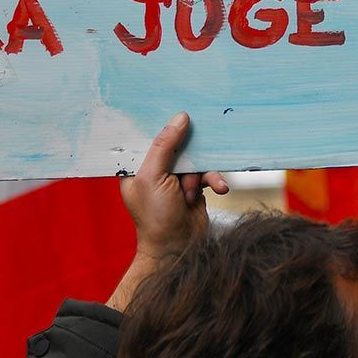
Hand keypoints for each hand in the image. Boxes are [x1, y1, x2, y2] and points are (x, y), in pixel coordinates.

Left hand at [110, 113, 226, 311]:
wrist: (178, 251)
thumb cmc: (155, 217)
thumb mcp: (153, 177)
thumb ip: (164, 146)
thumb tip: (180, 117)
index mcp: (137, 167)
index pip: (148, 137)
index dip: (162, 124)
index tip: (179, 106)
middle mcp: (156, 171)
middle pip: (176, 145)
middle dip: (189, 151)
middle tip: (201, 138)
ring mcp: (176, 180)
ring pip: (196, 159)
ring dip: (200, 174)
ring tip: (194, 191)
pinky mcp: (195, 188)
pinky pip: (208, 174)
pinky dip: (214, 180)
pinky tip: (220, 189)